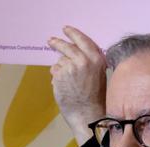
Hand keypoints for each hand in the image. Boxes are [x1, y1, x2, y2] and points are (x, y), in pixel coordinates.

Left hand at [48, 26, 106, 145]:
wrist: (88, 114)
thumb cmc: (94, 98)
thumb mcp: (98, 75)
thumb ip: (88, 62)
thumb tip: (73, 54)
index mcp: (96, 59)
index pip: (83, 40)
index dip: (73, 34)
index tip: (66, 30)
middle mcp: (83, 60)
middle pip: (66, 47)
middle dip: (57, 43)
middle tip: (51, 41)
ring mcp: (70, 67)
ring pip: (60, 61)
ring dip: (61, 69)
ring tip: (69, 83)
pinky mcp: (60, 75)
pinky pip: (55, 72)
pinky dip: (57, 78)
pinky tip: (65, 88)